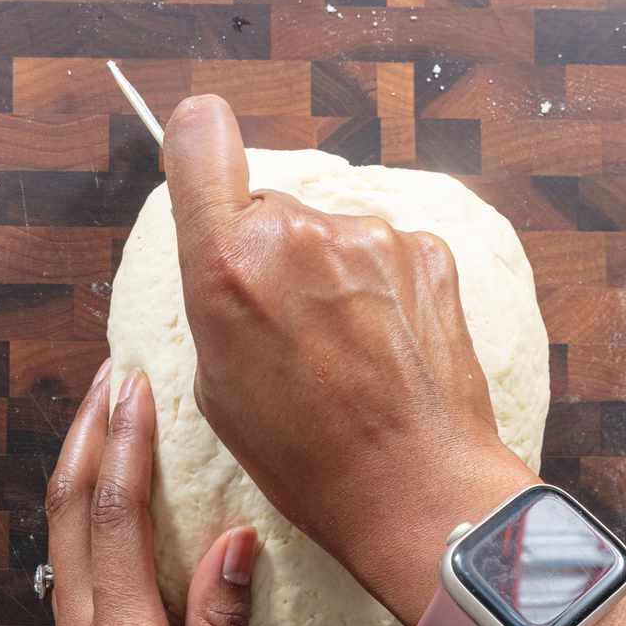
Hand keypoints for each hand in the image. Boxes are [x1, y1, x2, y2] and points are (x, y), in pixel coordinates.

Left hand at [0, 359, 258, 625]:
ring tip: (105, 410)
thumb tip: (237, 538)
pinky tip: (105, 497)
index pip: (116, 523)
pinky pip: (73, 565)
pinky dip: (85, 511)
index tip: (136, 383)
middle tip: (112, 369)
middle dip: (89, 434)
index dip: (125, 447)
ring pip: (64, 536)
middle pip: (71, 514)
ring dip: (81, 465)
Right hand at [163, 95, 534, 625]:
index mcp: (227, 263)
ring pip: (330, 234)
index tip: (206, 168)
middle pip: (269, 207)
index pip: (199, 137)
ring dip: (331, 275)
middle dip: (271, 253)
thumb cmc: (308, 458)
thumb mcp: (217, 387)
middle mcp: (297, 231)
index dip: (198, 146)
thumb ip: (217, 300)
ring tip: (347, 353)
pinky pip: (385, 253)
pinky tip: (388, 347)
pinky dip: (382, 289)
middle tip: (290, 328)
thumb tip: (229, 263)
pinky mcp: (428, 251)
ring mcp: (371, 237)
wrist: (416, 488)